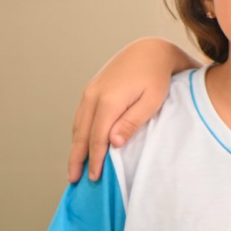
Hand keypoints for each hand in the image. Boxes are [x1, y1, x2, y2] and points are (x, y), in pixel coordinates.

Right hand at [69, 37, 197, 182]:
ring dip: (75, 147)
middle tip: (73, 180)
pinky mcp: (92, 88)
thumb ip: (132, 122)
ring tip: (74, 167)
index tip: (94, 178)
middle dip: (77, 158)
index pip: (97, 138)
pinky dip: (79, 133)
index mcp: (108, 100)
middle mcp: (93, 95)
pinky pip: (80, 115)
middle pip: (81, 134)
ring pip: (78, 125)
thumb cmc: (157, 77)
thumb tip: (113, 143)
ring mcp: (90, 91)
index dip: (94, 160)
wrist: (150, 49)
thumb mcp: (151, 101)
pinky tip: (81, 143)